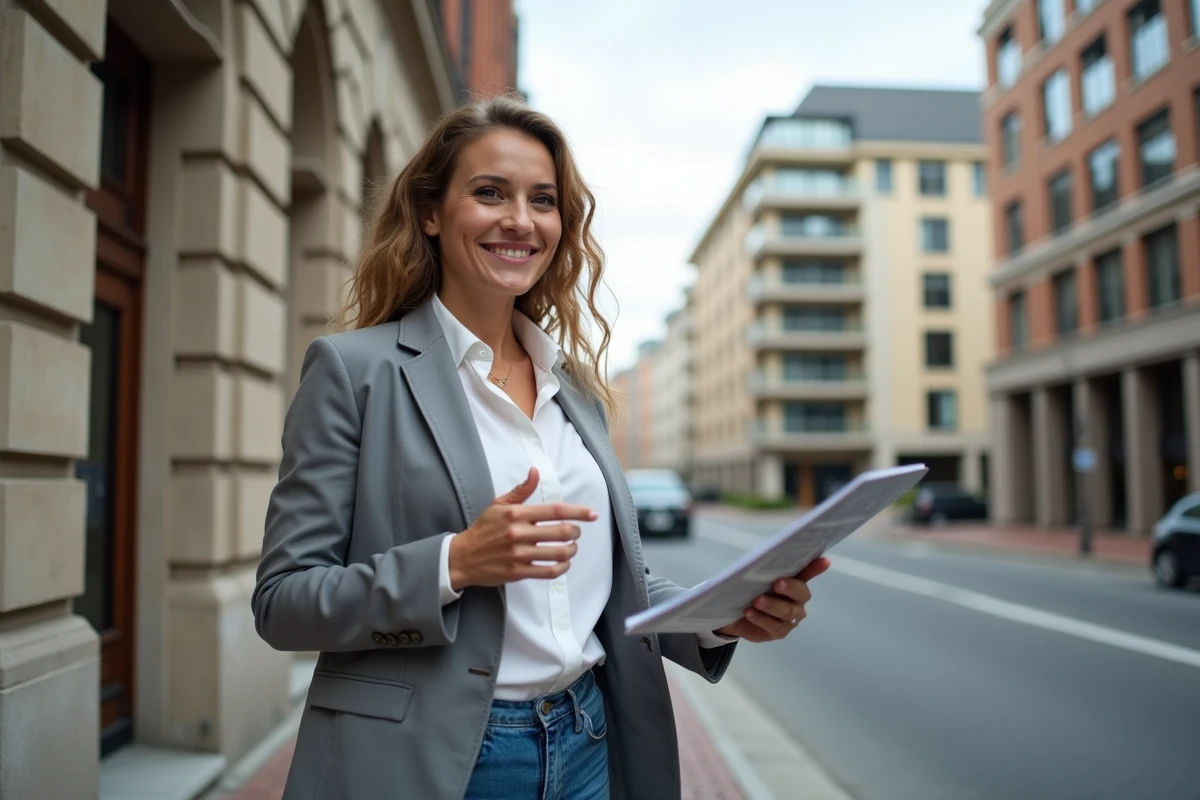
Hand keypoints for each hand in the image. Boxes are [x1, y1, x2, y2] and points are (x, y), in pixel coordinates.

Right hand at [448, 468, 597, 589]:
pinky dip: (562, 568)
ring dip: (571, 550)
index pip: (555, 511)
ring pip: (558, 553)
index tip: (592, 514)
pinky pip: (548, 572)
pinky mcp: (518, 572)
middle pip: (561, 532)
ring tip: (572, 547)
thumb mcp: (498, 505)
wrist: (462, 558)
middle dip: (576, 532)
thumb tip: (535, 471)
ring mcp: (519, 554)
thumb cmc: (483, 529)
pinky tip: (563, 563)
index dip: (578, 512)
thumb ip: (521, 490)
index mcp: (516, 514)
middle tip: (576, 532)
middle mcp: (519, 533)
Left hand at [713, 557, 830, 642]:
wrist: (735, 616)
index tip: (825, 560)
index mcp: (793, 582)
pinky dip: (761, 619)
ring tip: (757, 601)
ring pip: (788, 611)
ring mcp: (791, 618)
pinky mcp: (780, 632)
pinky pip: (775, 626)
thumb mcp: (752, 579)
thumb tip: (762, 558)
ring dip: (772, 605)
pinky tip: (749, 613)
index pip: (807, 572)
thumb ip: (762, 570)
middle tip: (776, 584)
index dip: (816, 567)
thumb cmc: (749, 592)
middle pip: (801, 593)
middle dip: (790, 587)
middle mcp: (797, 600)